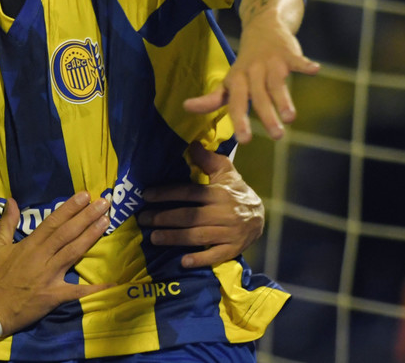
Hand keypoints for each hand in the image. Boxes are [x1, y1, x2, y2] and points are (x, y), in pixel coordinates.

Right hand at [0, 193, 111, 335]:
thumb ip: (6, 223)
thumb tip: (11, 200)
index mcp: (30, 245)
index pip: (53, 222)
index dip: (70, 208)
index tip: (85, 196)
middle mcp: (43, 257)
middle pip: (67, 233)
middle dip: (86, 216)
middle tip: (104, 202)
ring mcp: (50, 276)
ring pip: (74, 252)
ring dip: (91, 236)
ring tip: (106, 221)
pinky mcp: (55, 295)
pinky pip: (77, 291)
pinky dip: (94, 288)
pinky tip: (112, 282)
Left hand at [139, 142, 263, 267]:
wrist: (261, 215)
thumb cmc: (236, 191)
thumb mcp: (226, 172)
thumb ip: (208, 160)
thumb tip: (192, 144)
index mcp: (219, 192)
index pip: (188, 192)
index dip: (166, 194)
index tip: (146, 196)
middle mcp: (223, 212)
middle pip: (189, 216)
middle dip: (163, 218)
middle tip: (143, 219)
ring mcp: (229, 232)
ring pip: (197, 235)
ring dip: (174, 237)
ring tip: (153, 238)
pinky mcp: (233, 248)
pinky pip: (215, 254)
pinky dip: (200, 259)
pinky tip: (184, 261)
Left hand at [184, 0, 318, 143]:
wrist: (262, 26)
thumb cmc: (246, 63)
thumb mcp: (229, 80)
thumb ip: (212, 98)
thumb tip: (185, 107)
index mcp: (237, 80)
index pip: (236, 103)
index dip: (240, 121)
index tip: (244, 140)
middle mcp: (252, 71)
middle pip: (259, 96)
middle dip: (267, 116)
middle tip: (277, 136)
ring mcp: (271, 62)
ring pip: (277, 83)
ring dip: (284, 99)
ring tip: (291, 117)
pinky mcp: (288, 53)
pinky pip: (296, 60)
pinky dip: (305, 64)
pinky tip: (315, 69)